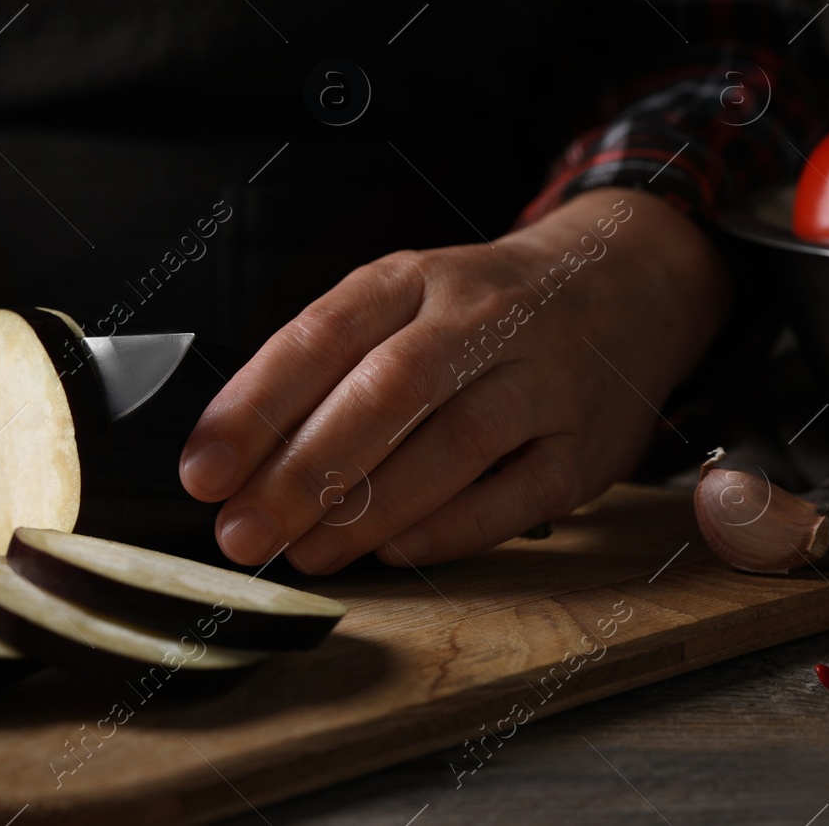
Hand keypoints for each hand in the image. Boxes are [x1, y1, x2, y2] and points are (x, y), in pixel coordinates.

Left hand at [178, 188, 729, 571]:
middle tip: (242, 531)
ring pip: (452, 444)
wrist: (624, 281)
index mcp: (415, 277)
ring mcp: (542, 379)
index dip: (255, 407)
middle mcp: (481, 316)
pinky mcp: (585, 445)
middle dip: (303, 471)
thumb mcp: (402, 298)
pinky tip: (391, 551)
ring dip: (367, 509)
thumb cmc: (480, 306)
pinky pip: (515, 495)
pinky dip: (448, 529)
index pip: (321, 335)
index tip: (204, 470)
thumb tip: (235, 453)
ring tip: (304, 552)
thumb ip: (327, 364)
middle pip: (385, 392)